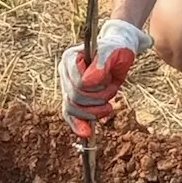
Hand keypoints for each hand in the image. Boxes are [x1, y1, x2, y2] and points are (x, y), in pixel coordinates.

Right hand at [59, 19, 152, 138]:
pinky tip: (86, 133)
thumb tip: (86, 83)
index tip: (109, 79)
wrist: (117, 53)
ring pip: (72, 109)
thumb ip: (100, 64)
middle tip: (112, 91)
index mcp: (70, 57)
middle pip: (75, 98)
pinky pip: (69, 115)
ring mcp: (67, 85)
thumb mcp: (113, 52)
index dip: (96, 87)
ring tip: (108, 106)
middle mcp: (64, 72)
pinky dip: (78, 125)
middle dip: (97, 100)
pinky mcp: (72, 97)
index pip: (79, 83)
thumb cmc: (116, 49)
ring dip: (93, 112)